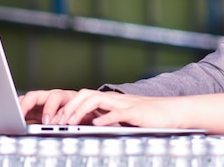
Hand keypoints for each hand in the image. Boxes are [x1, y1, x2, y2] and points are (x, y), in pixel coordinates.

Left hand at [21, 89, 223, 134]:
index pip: (81, 97)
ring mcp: (124, 104)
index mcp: (109, 101)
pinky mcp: (136, 112)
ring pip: (95, 100)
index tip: (49, 121)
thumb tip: (86, 127)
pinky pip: (117, 113)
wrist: (174, 113)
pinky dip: (105, 118)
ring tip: (67, 124)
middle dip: (66, 108)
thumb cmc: (149, 119)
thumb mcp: (122, 120)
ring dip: (78, 111)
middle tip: (52, 123)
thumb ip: (104, 121)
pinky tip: (96, 125)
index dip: (64, 107)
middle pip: (83, 95)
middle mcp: (114, 99)